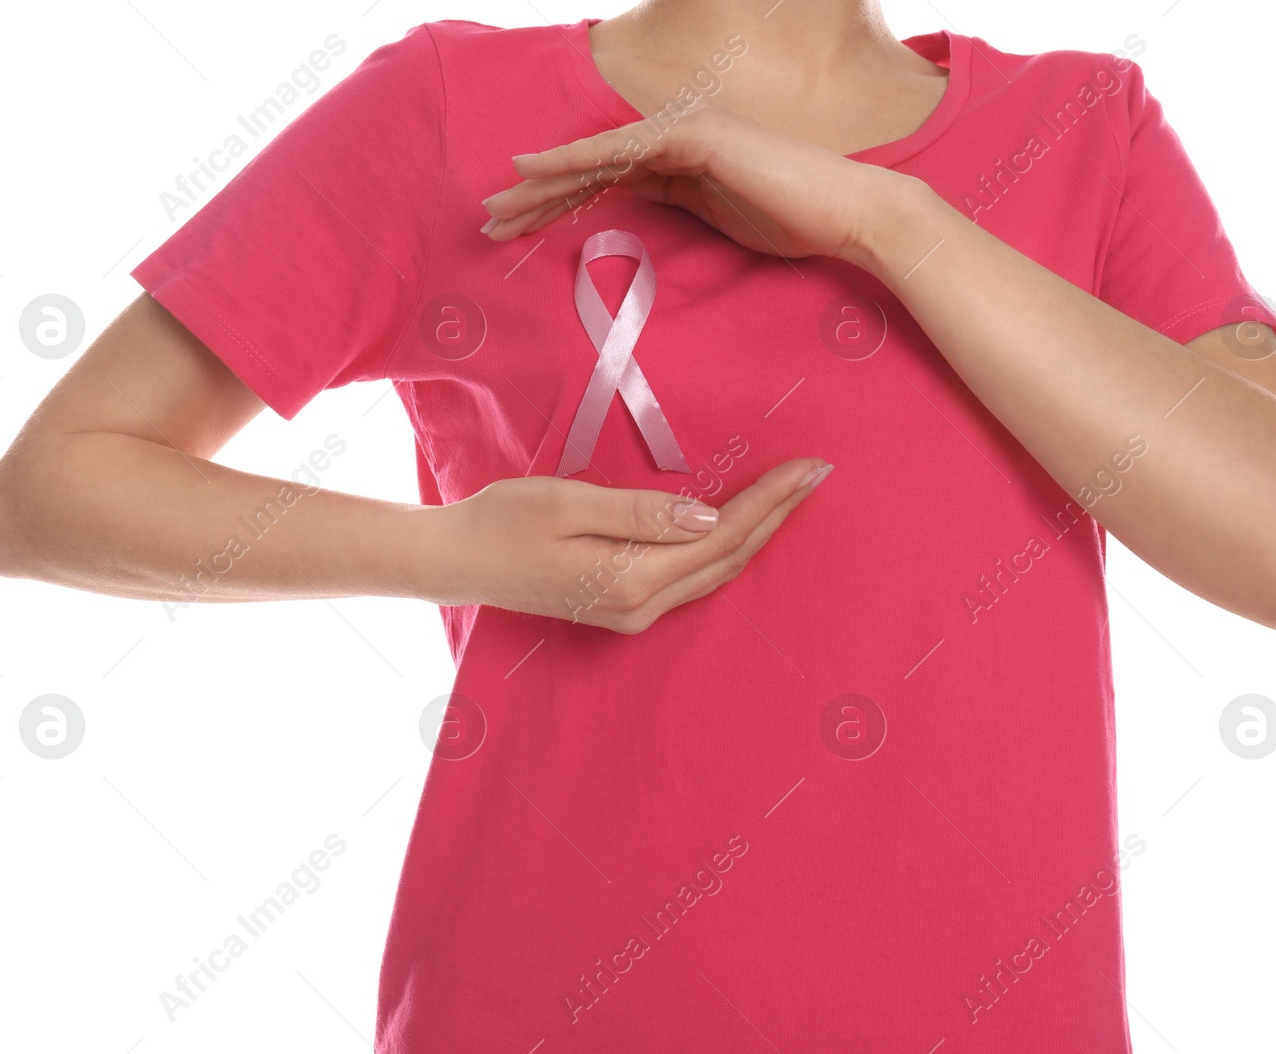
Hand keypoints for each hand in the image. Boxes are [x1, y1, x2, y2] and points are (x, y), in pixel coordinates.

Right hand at [431, 458, 833, 632]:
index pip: (722, 534)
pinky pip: (694, 578)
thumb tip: (707, 515)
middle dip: (778, 514)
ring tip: (794, 496)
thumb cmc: (503, 520)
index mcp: (633, 577)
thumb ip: (640, 511)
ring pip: (716, 572)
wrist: (456, 561)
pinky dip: (727, 549)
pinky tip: (743, 527)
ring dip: (759, 533)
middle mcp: (642, 605)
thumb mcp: (569, 502)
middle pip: (730, 557)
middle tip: (819, 474)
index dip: (769, 500)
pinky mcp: (624, 607)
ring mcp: (634, 613)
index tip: (808, 468)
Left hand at [481, 98, 901, 262]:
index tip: (518, 223)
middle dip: (536, 192)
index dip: (558, 198)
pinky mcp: (693, 137)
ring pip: (596, 156)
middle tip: (488, 218)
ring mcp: (684, 129)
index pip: (607, 175)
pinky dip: (574, 160)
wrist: (847, 213)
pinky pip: (619, 151)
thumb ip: (676, 200)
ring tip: (496, 207)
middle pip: (591, 163)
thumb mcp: (718, 215)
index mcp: (682, 152)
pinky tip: (534, 169)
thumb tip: (633, 201)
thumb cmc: (793, 220)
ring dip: (541, 182)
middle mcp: (676, 131)